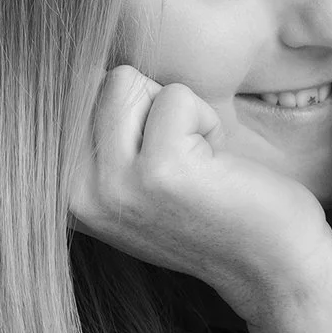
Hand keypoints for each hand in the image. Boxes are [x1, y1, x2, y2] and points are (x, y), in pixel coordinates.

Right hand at [69, 66, 327, 318]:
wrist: (271, 267)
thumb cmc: (208, 212)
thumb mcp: (128, 182)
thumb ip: (95, 138)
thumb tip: (70, 65)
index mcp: (60, 195)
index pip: (68, 97)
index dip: (129, 114)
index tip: (155, 166)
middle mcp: (73, 195)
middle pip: (98, 83)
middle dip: (151, 106)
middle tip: (182, 161)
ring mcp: (113, 185)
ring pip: (126, 82)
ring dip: (177, 112)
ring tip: (196, 161)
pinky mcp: (160, 171)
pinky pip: (176, 97)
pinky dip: (206, 122)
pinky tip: (216, 168)